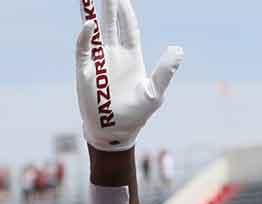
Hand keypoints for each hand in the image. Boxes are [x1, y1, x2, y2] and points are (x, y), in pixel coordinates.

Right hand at [76, 0, 182, 150]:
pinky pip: (84, 49)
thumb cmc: (137, 115)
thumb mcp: (155, 93)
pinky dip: (86, 37)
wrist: (115, 132)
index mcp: (131, 57)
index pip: (128, 28)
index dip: (126, 12)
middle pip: (110, 22)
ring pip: (94, 30)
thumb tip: (178, 49)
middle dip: (108, 4)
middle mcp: (113, 54)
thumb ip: (164, 71)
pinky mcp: (85, 70)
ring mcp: (98, 61)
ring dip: (92, 12)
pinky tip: (90, 25)